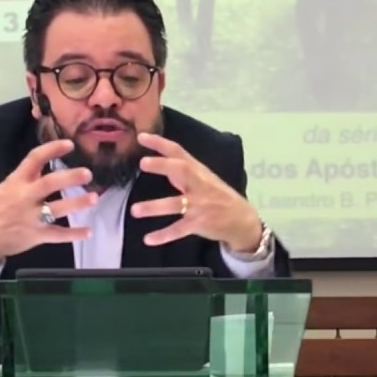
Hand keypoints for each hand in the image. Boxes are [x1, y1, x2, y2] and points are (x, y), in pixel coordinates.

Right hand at [0, 139, 96, 273]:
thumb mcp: (5, 188)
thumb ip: (26, 177)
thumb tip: (48, 164)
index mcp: (16, 181)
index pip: (34, 159)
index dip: (52, 149)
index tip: (70, 144)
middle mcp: (24, 197)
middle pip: (50, 183)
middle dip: (70, 177)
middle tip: (87, 173)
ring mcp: (31, 217)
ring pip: (57, 209)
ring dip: (77, 203)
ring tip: (94, 198)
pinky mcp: (36, 235)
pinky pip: (58, 235)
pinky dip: (74, 234)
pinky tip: (88, 232)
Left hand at [130, 133, 262, 250]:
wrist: (242, 219)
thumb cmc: (218, 196)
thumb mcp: (204, 179)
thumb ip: (182, 172)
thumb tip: (159, 162)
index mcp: (198, 171)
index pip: (178, 152)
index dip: (160, 143)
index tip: (141, 136)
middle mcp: (199, 184)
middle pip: (181, 170)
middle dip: (162, 165)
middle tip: (142, 163)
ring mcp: (199, 205)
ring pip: (175, 204)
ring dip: (154, 207)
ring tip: (134, 210)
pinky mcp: (199, 224)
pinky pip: (179, 230)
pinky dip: (163, 235)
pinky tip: (148, 239)